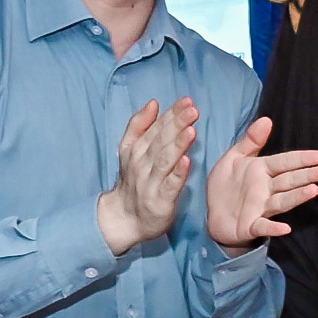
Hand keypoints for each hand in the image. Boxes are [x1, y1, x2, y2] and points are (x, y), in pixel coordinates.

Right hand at [98, 98, 196, 255]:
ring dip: (178, 145)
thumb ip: (140, 125)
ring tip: (191, 130)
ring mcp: (151, 181)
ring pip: (165, 160)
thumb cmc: (134, 179)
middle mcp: (143, 162)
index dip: (172, 113)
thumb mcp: (129, 149)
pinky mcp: (160, 200)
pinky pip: (169, 186)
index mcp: (138, 148)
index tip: (187, 100)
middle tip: (192, 109)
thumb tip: (153, 102)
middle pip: (161, 140)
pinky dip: (178, 174)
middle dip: (177, 123)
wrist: (124, 217)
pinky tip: (188, 162)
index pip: (158, 127)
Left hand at [205, 115, 317, 254]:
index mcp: (262, 170)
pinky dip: (273, 228)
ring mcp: (261, 207)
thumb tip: (266, 119)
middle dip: (308, 175)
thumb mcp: (233, 158)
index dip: (303, 159)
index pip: (286, 162)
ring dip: (297, 196)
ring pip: (282, 200)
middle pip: (290, 180)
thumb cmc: (226, 185)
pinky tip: (284, 228)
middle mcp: (266, 189)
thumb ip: (250, 140)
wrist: (211, 214)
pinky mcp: (251, 225)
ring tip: (314, 190)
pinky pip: (263, 226)